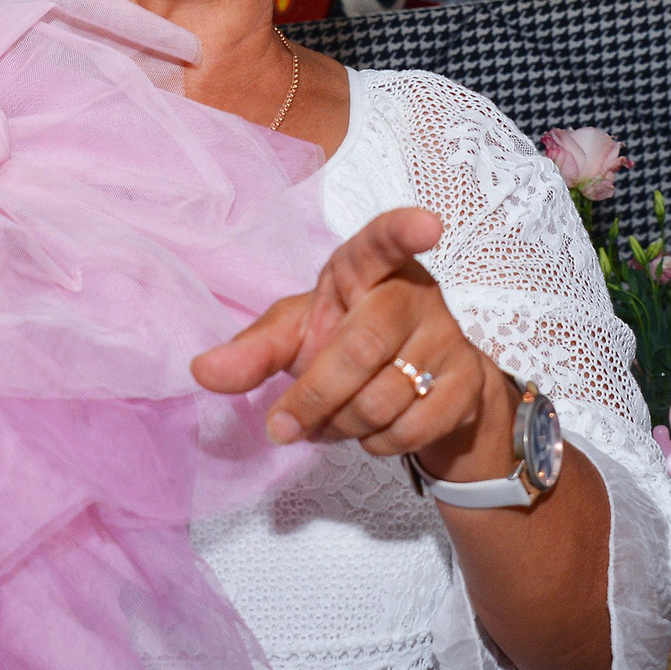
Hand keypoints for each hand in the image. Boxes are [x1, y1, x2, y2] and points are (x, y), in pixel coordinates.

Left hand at [191, 208, 515, 479]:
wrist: (417, 384)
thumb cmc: (346, 339)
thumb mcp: (296, 336)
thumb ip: (252, 350)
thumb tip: (202, 371)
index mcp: (366, 268)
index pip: (385, 241)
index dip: (404, 231)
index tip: (427, 225)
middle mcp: (415, 294)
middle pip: (361, 348)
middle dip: (314, 397)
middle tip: (284, 427)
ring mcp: (447, 337)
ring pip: (384, 399)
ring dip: (342, 426)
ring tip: (331, 421)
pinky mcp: (468, 382)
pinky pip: (411, 429)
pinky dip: (377, 444)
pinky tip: (371, 431)